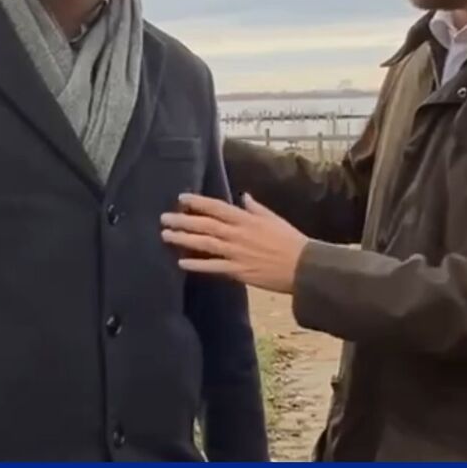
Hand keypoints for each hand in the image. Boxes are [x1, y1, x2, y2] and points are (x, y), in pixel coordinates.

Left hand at [161, 193, 307, 293]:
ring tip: (166, 236)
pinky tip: (181, 263)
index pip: (216, 207)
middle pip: (205, 225)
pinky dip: (197, 265)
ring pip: (204, 244)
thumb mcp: (273, 218)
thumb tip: (244, 196)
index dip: (197, 202)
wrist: (303, 265)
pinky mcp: (237, 271)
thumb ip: (256, 208)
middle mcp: (237, 234)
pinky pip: (213, 267)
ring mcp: (236, 253)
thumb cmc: (290, 240)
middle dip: (183, 221)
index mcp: (246, 219)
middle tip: (164, 218)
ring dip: (183, 240)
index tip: (181, 198)